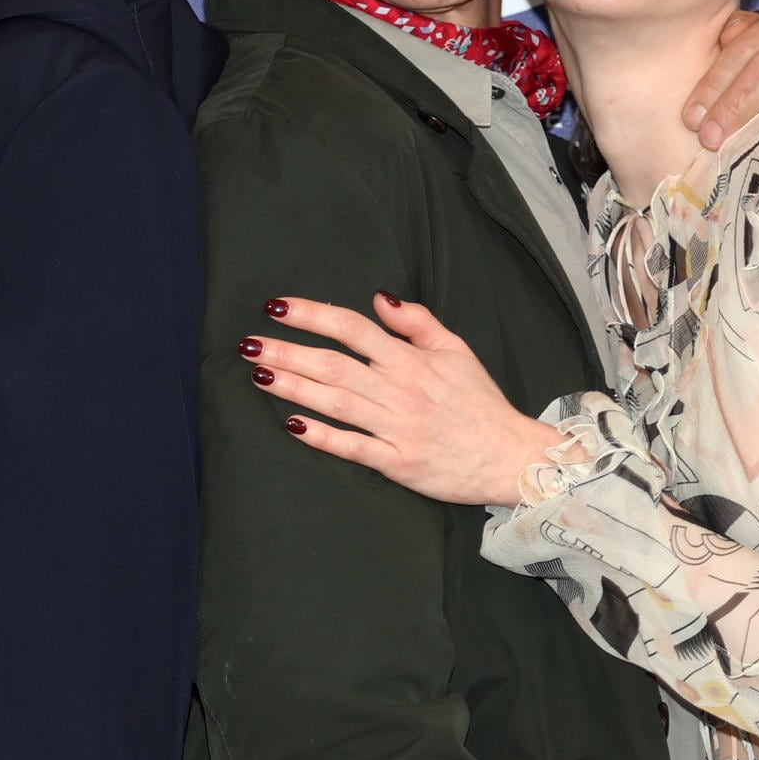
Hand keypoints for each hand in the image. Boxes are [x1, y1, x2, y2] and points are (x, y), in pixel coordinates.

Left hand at [247, 295, 558, 507]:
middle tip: (247, 344)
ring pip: (336, 402)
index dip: (312, 315)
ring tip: (258, 374)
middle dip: (287, 352)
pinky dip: (321, 436)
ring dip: (294, 387)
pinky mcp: (397, 461)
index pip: (352, 328)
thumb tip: (378, 297)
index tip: (277, 307)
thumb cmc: (480, 402)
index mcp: (411, 359)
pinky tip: (291, 425)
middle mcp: (399, 389)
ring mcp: (397, 426)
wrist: (511, 455)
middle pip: (333, 364)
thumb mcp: (457, 350)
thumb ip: (417, 322)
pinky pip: (353, 446)